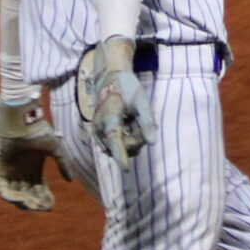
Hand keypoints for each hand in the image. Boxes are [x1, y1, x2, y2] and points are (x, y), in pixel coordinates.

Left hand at [0, 96, 65, 211]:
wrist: (24, 122)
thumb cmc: (39, 132)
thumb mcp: (55, 150)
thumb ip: (63, 165)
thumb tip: (70, 180)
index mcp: (34, 168)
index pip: (39, 188)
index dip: (44, 197)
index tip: (50, 205)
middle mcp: (21, 171)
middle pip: (27, 193)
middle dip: (35, 202)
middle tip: (41, 207)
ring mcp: (10, 171)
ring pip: (15, 193)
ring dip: (23, 202)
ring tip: (31, 205)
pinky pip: (2, 187)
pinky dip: (9, 196)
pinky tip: (20, 199)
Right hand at [76, 39, 156, 169]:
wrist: (109, 80)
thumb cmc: (127, 88)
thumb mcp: (142, 101)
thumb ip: (147, 122)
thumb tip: (152, 142)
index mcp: (109, 115)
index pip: (115, 138)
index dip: (120, 154)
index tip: (126, 169)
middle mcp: (98, 127)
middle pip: (123, 147)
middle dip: (137, 139)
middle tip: (139, 120)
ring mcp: (96, 134)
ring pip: (120, 150)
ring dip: (132, 141)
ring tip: (132, 122)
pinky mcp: (98, 138)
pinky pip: (116, 148)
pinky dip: (126, 141)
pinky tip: (126, 126)